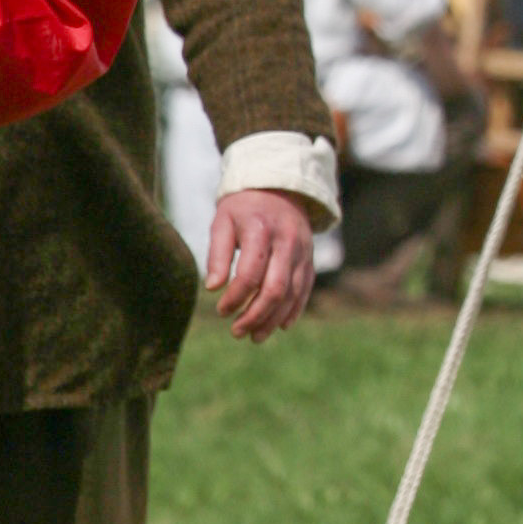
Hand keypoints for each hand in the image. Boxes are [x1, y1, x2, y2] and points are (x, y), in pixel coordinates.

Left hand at [206, 188, 316, 342]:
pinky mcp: (310, 258)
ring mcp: (303, 251)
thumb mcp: (222, 221)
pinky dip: (294, 310)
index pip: (250, 274)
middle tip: (236, 332)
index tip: (220, 310)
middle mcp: (287, 241)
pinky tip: (280, 326)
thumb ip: (217, 254)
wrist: (280, 187)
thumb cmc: (243, 207)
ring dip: (273, 319)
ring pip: (292, 294)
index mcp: (261, 229)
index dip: (235, 297)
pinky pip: (305, 289)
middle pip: (275, 289)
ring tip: (254, 336)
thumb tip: (212, 288)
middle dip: (255, 316)